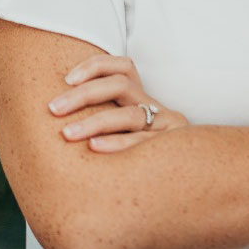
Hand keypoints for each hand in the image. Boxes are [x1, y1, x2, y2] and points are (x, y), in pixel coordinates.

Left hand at [47, 54, 189, 151]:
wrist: (194, 182)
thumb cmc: (140, 164)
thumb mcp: (123, 134)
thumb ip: (104, 121)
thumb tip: (58, 110)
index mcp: (144, 100)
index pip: (124, 66)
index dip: (95, 66)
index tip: (66, 79)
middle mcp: (156, 108)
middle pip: (120, 85)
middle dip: (83, 95)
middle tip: (53, 108)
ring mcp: (168, 128)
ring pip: (130, 115)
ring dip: (94, 123)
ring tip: (67, 134)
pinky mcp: (175, 149)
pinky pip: (143, 144)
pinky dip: (117, 143)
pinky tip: (94, 147)